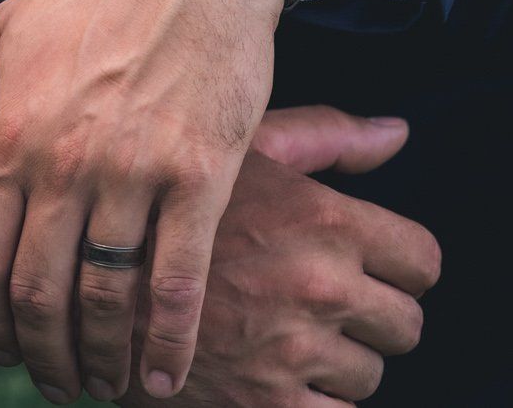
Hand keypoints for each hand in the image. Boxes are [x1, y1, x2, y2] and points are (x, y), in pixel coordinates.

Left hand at [0, 0, 284, 400]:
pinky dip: (168, 344)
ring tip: (97, 383)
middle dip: (39, 354)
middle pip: (38, 293)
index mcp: (13, 131)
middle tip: (49, 379)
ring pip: (105, 300)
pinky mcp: (202, 177)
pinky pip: (178, 283)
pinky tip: (161, 378)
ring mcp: (137, 173)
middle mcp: (69, 162)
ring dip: (97, 360)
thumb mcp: (3, 29)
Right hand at [115, 105, 440, 405]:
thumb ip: (327, 138)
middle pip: (407, 325)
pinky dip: (316, 405)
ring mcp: (294, 352)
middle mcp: (318, 285)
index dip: (403, 265)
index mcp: (321, 218)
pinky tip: (275, 375)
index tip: (376, 267)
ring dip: (338, 363)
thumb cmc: (170, 199)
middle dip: (373, 317)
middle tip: (329, 306)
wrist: (88, 278)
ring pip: (371, 377)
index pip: (423, 260)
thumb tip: (399, 132)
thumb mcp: (244, 148)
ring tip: (287, 335)